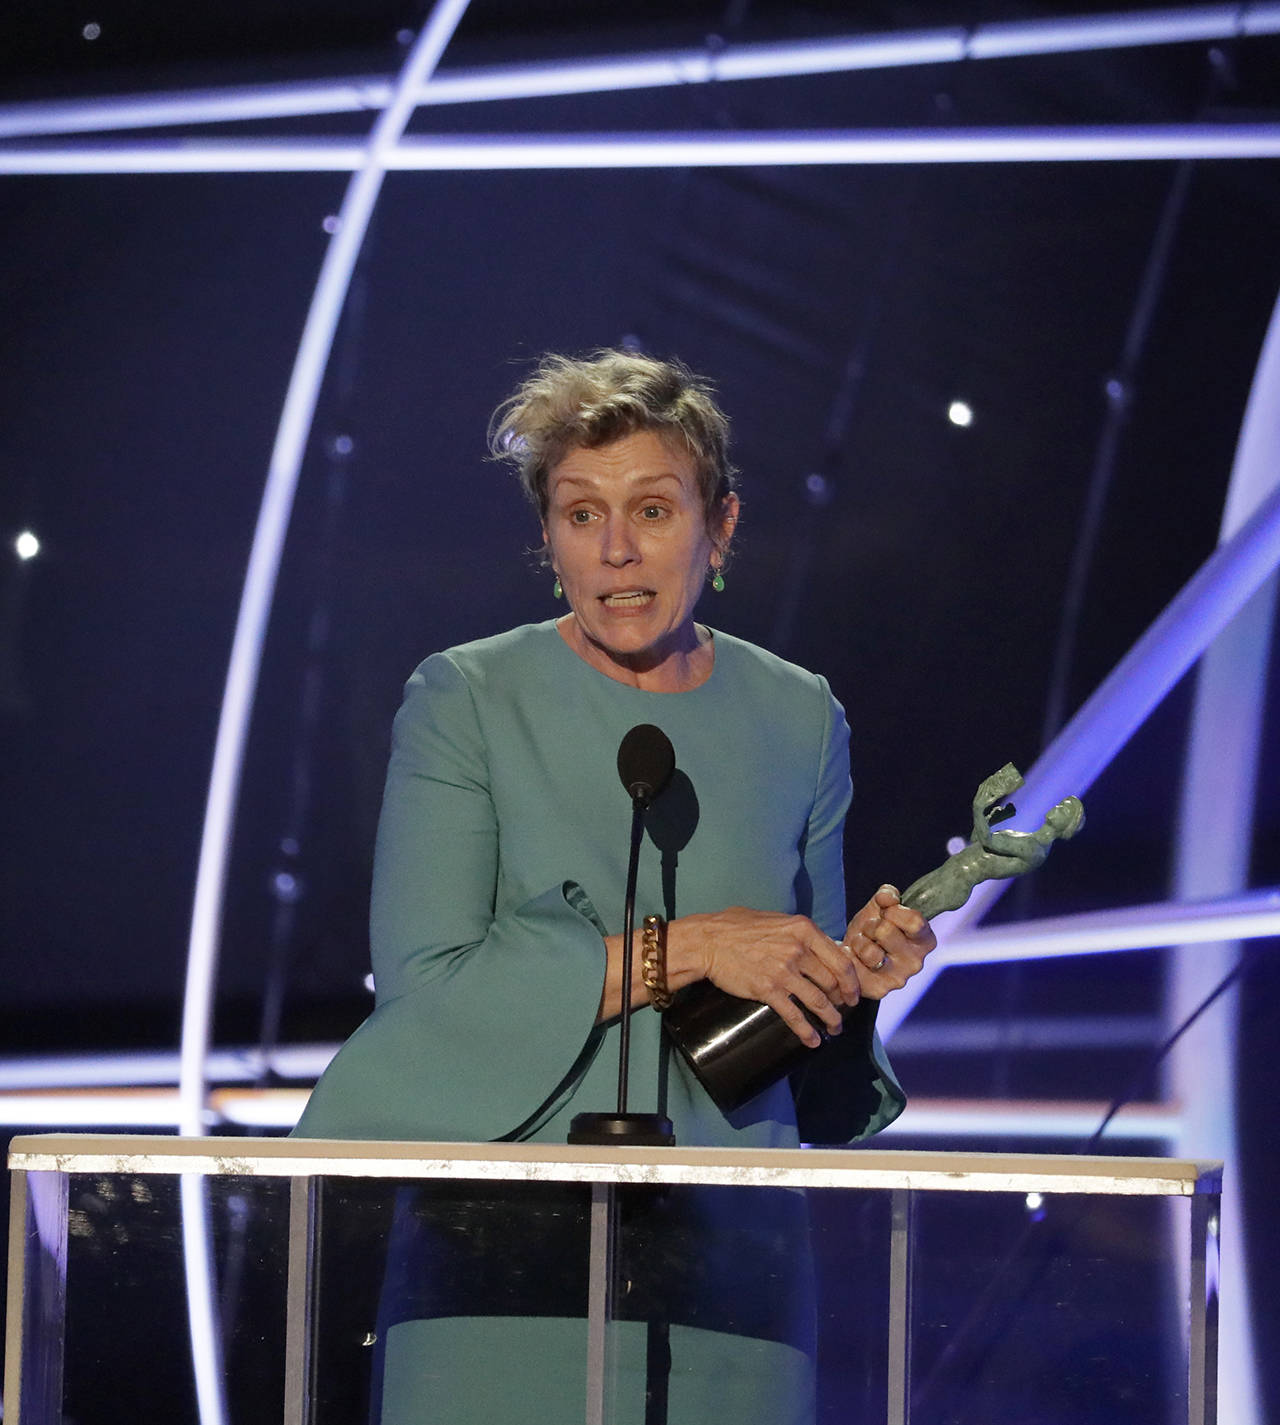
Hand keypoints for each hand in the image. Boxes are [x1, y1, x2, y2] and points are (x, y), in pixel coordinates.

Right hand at [666, 907, 860, 1048]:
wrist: (709, 941)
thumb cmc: (737, 927)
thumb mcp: (776, 920)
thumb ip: (798, 933)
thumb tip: (817, 946)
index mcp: (804, 930)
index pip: (840, 959)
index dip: (852, 980)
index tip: (853, 992)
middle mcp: (798, 950)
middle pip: (833, 982)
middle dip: (843, 1001)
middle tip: (844, 1010)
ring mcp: (784, 971)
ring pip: (819, 1001)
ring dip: (831, 1019)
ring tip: (835, 1028)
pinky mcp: (768, 990)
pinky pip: (794, 1015)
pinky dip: (807, 1031)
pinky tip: (813, 1040)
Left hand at [842, 885, 935, 998]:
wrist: (852, 954)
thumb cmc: (872, 928)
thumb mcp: (880, 907)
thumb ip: (887, 896)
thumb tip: (887, 897)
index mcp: (925, 940)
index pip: (914, 921)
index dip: (893, 911)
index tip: (886, 912)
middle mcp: (916, 963)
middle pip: (885, 931)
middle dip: (871, 925)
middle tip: (870, 931)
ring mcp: (898, 979)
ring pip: (869, 951)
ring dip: (858, 942)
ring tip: (861, 945)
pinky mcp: (877, 990)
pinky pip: (854, 966)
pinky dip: (848, 956)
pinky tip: (853, 957)